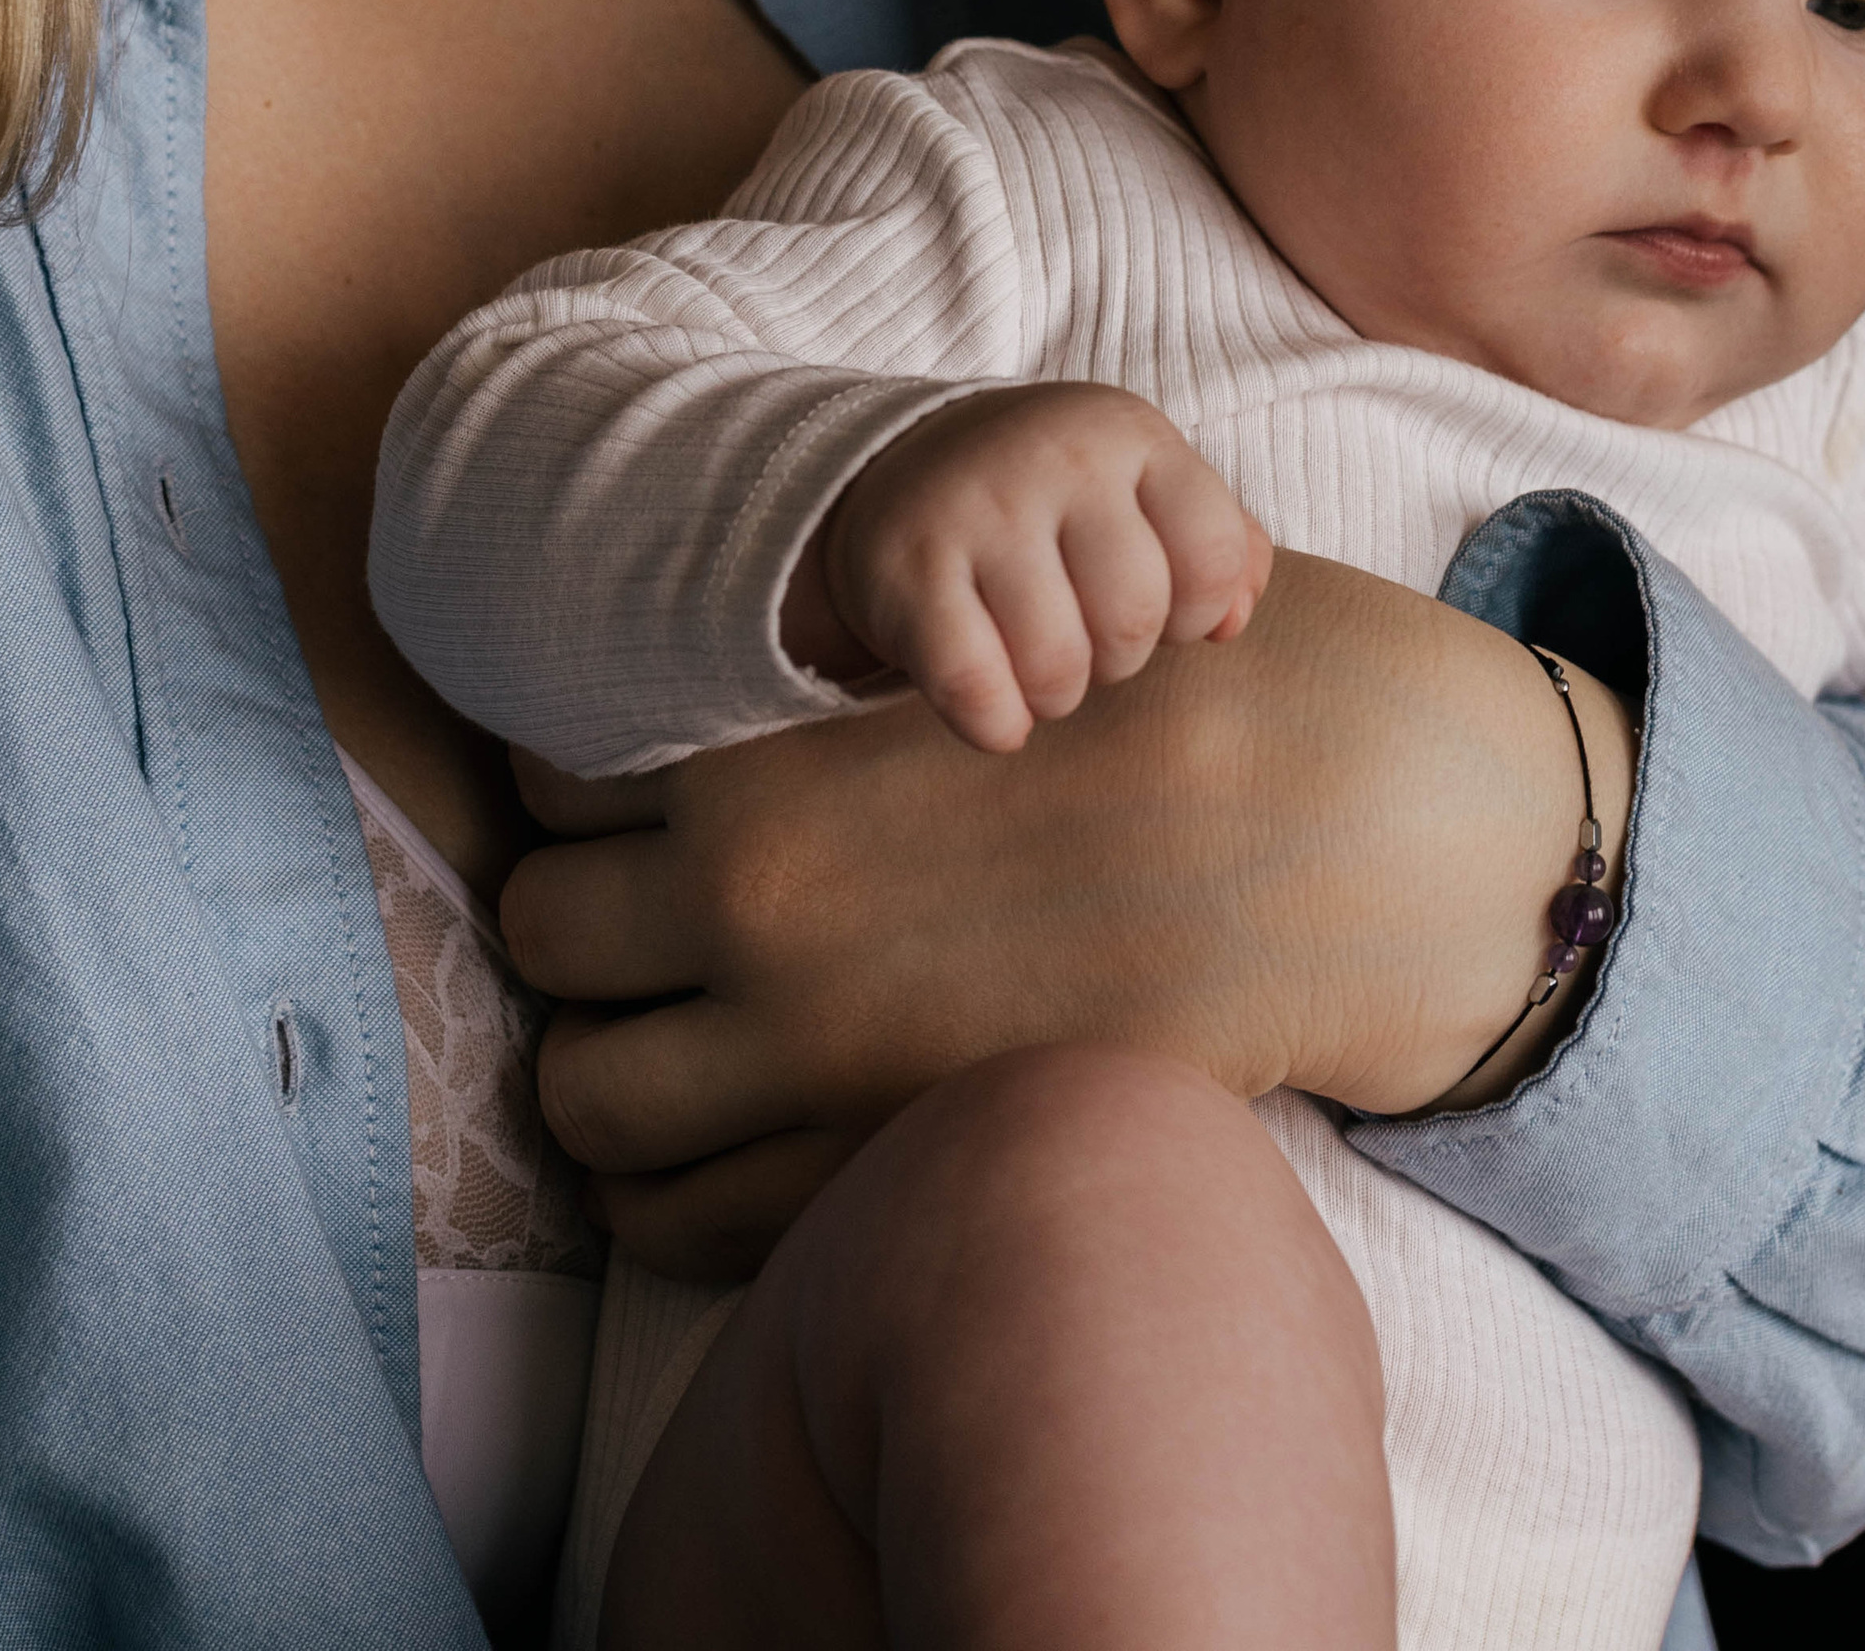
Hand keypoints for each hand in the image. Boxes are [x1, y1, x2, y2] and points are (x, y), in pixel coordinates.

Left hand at [503, 549, 1632, 1283]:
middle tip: (631, 912)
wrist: (1325, 826)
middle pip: (539, 935)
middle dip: (571, 922)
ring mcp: (809, 1052)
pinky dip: (664, 1190)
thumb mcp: (960, 645)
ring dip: (600, 1061)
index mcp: (761, 759)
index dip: (573, 782)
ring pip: (582, 1095)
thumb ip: (810, 693)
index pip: (547, 778)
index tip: (621, 790)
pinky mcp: (882, 1156)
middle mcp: (750, 906)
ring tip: (659, 1032)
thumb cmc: (1152, 703)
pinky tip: (713, 1143)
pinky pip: (679, 1219)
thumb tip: (701, 696)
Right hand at [779, 383, 1273, 751]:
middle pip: (1134, 620)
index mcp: (1127, 434)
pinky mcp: (907, 571)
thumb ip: (1220, 543)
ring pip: (1057, 666)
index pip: (1212, 554)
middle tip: (1084, 635)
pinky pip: (976, 690)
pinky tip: (991, 699)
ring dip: (1053, 693)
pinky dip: (994, 721)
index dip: (1196, 608)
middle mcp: (1053, 459)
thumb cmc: (1052, 497)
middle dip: (1118, 657)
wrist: (899, 463)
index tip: (1160, 604)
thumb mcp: (1143, 484)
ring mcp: (975, 510)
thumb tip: (1232, 623)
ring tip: (1034, 659)